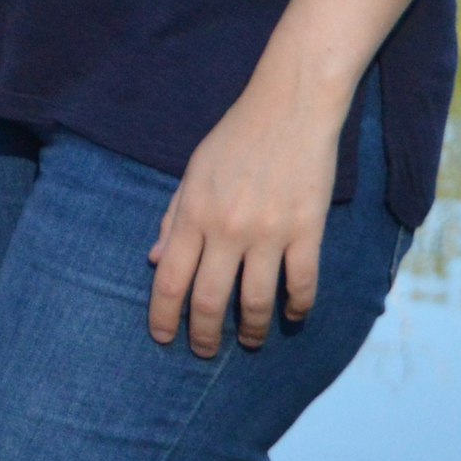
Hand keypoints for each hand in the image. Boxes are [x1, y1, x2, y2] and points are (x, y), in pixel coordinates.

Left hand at [148, 80, 343, 356]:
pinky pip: (303, 284)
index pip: (170, 279)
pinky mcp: (306, 230)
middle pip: (210, 301)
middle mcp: (227, 229)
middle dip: (204, 336)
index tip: (164, 338)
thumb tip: (153, 260)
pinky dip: (298, 307)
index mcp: (193, 213)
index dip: (164, 316)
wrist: (289, 108)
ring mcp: (268, 232)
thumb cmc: (236, 138)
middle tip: (204, 352)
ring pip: (257, 302)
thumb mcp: (193, 172)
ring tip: (250, 341)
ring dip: (253, 332)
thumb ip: (174, 218)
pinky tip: (293, 315)